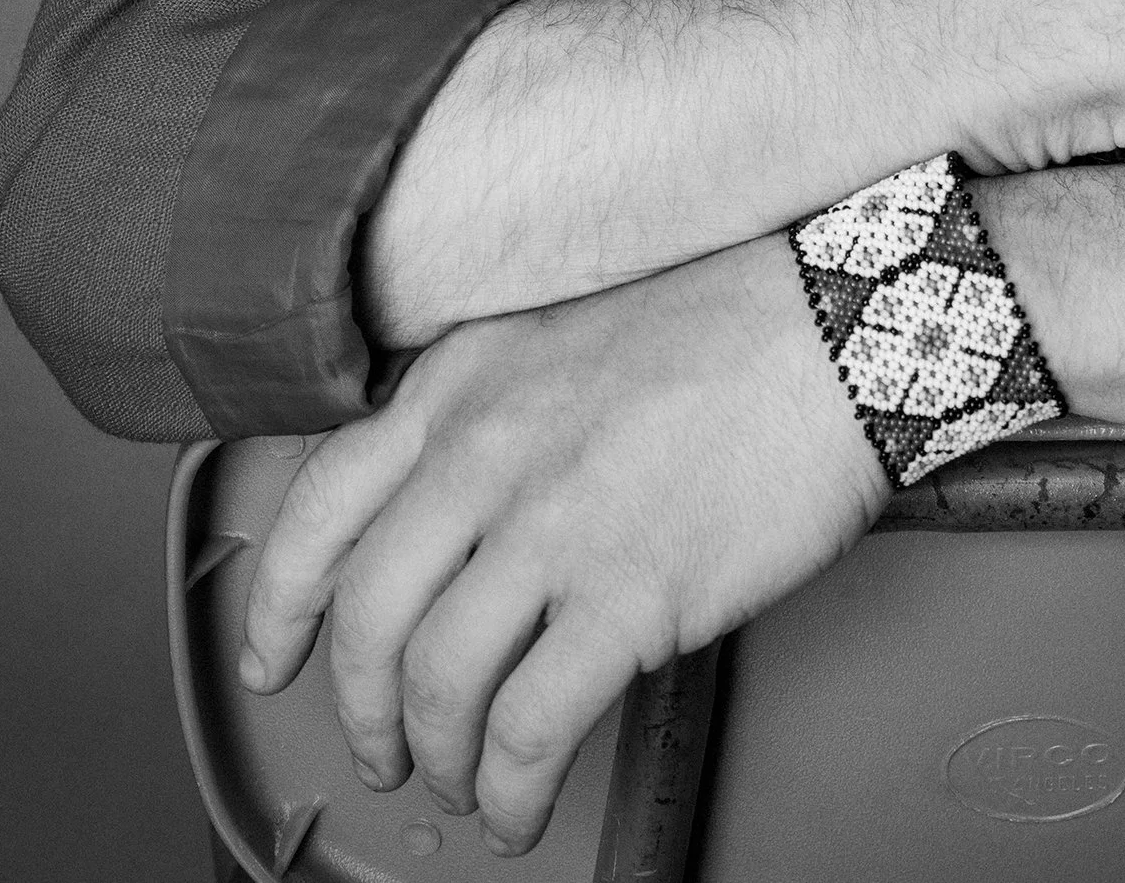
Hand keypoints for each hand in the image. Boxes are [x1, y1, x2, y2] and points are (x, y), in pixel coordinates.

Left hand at [238, 237, 889, 853]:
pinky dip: (509, 790)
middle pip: (368, 615)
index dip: (282, 603)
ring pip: (436, 684)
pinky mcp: (629, 594)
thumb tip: (452, 514)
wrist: (848, 321)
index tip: (276, 652)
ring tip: (466, 779)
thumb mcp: (571, 329)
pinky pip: (529, 729)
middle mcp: (489, 448)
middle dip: (361, 706)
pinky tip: (522, 804)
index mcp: (467, 379)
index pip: (322, 505)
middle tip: (381, 743)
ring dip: (438, 756)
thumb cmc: (735, 320)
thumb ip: (495, 407)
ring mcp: (555, 524)